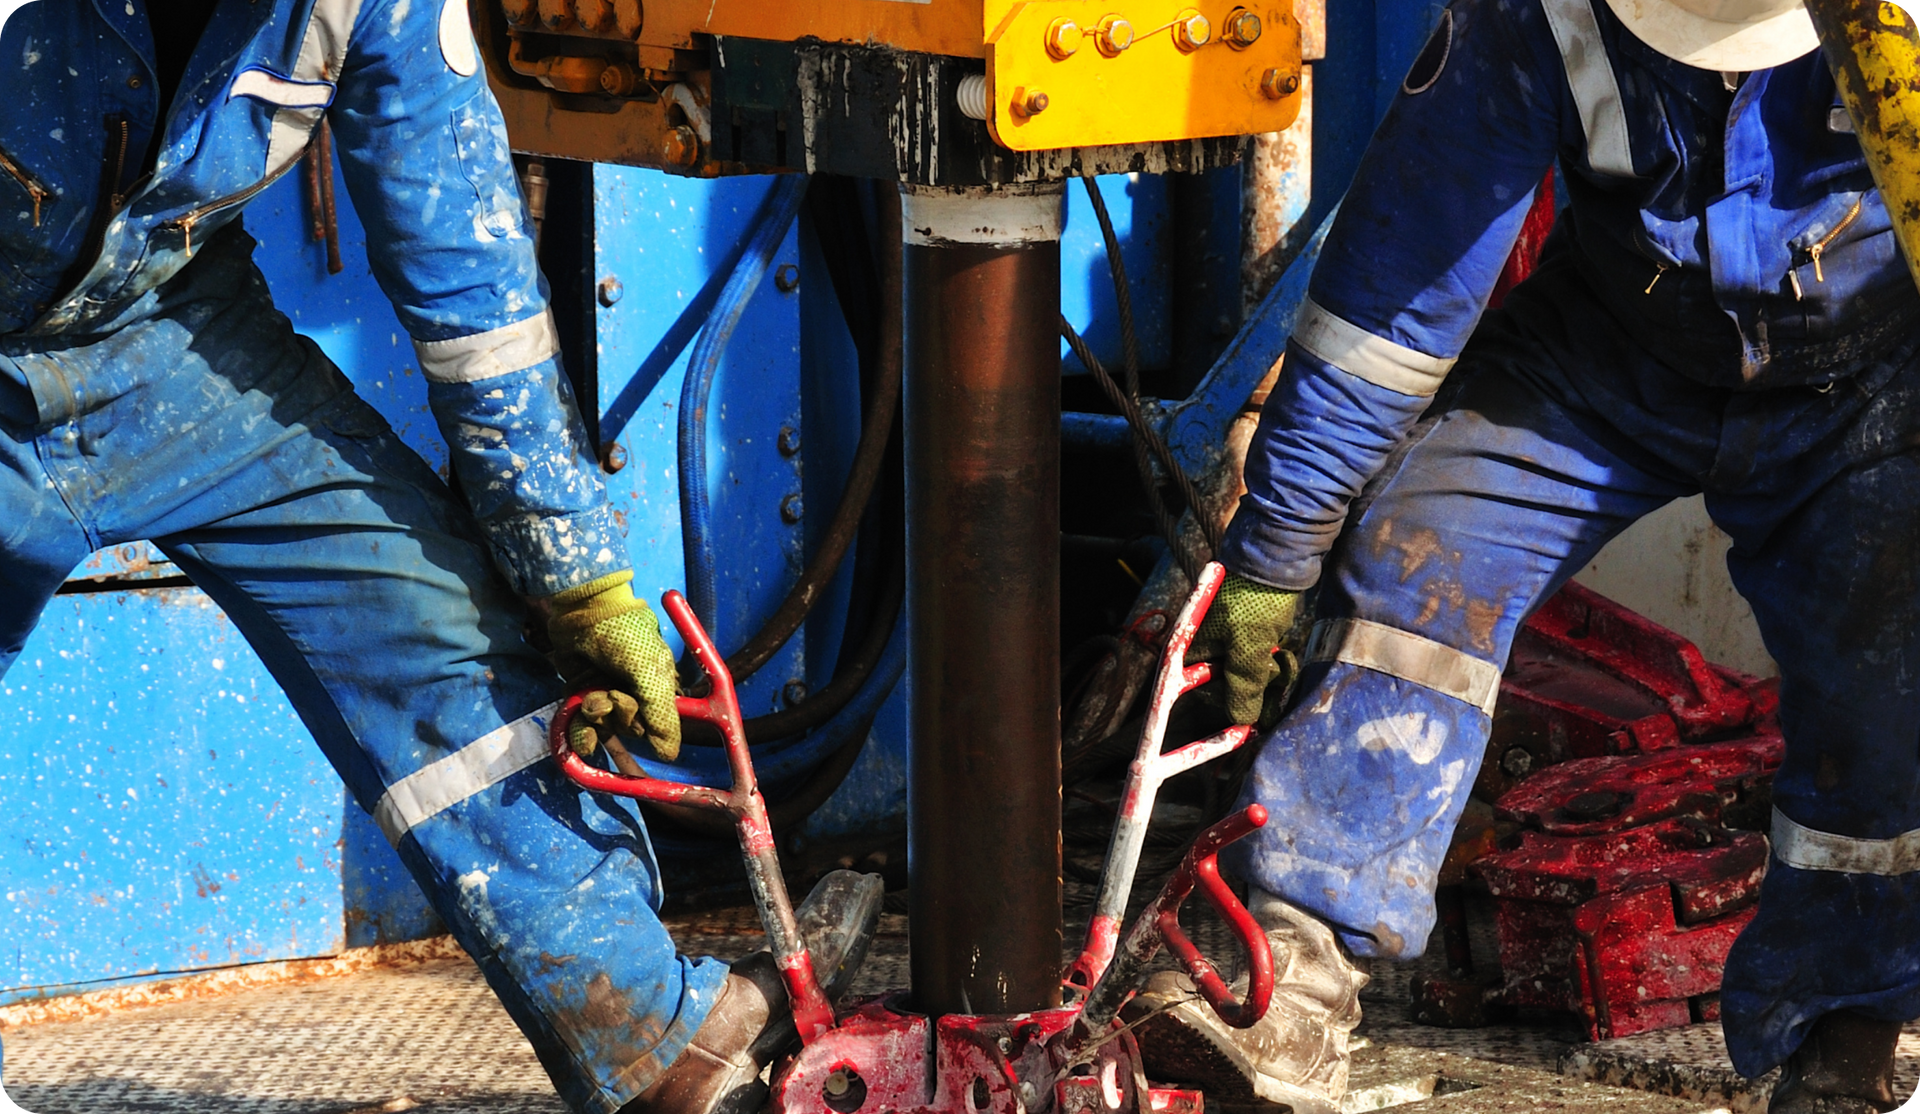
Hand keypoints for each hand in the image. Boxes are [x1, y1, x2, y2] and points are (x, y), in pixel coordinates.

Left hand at [544, 571, 682, 760]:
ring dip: (597, 720)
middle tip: (611, 693)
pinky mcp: (583, 695)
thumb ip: (660, 713)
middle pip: (630, 730)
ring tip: (592, 698)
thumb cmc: (625, 634)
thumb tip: (669, 755)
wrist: (583, 609)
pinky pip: (583, 726)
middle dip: (617, 717)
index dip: (646, 726)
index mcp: (660, 689)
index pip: (659, 727)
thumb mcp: (649, 671)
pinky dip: (581, 733)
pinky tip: (581, 731)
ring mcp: (608, 696)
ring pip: (605, 729)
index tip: (633, 707)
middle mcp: (636, 695)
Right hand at [1184, 571, 1305, 728]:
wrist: (1278, 556)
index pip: (1196, 693)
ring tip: (1281, 666)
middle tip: (1271, 691)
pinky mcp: (1246, 633)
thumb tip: (1241, 720)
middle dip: (1250, 693)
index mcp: (1192, 649)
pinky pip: (1255, 661)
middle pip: (1223, 687)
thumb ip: (1243, 685)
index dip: (1221, 710)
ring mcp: (1226, 638)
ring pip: (1243, 675)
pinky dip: (1269, 665)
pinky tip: (1282, 657)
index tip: (1245, 727)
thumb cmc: (1256, 599)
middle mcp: (1204, 646)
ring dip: (1264, 678)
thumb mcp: (1250, 647)